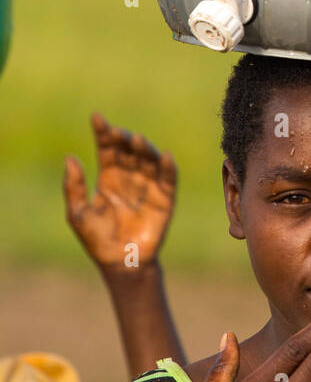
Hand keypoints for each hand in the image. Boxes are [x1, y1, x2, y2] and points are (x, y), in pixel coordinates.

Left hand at [64, 113, 176, 274]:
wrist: (120, 263)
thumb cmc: (97, 240)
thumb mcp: (78, 214)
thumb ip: (74, 187)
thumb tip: (70, 157)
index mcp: (108, 178)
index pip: (107, 149)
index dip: (103, 133)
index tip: (96, 118)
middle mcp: (130, 177)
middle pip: (128, 151)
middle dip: (123, 138)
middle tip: (117, 132)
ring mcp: (148, 186)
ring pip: (148, 160)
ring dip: (144, 148)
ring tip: (136, 140)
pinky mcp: (165, 198)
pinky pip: (169, 179)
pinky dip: (168, 167)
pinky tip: (164, 156)